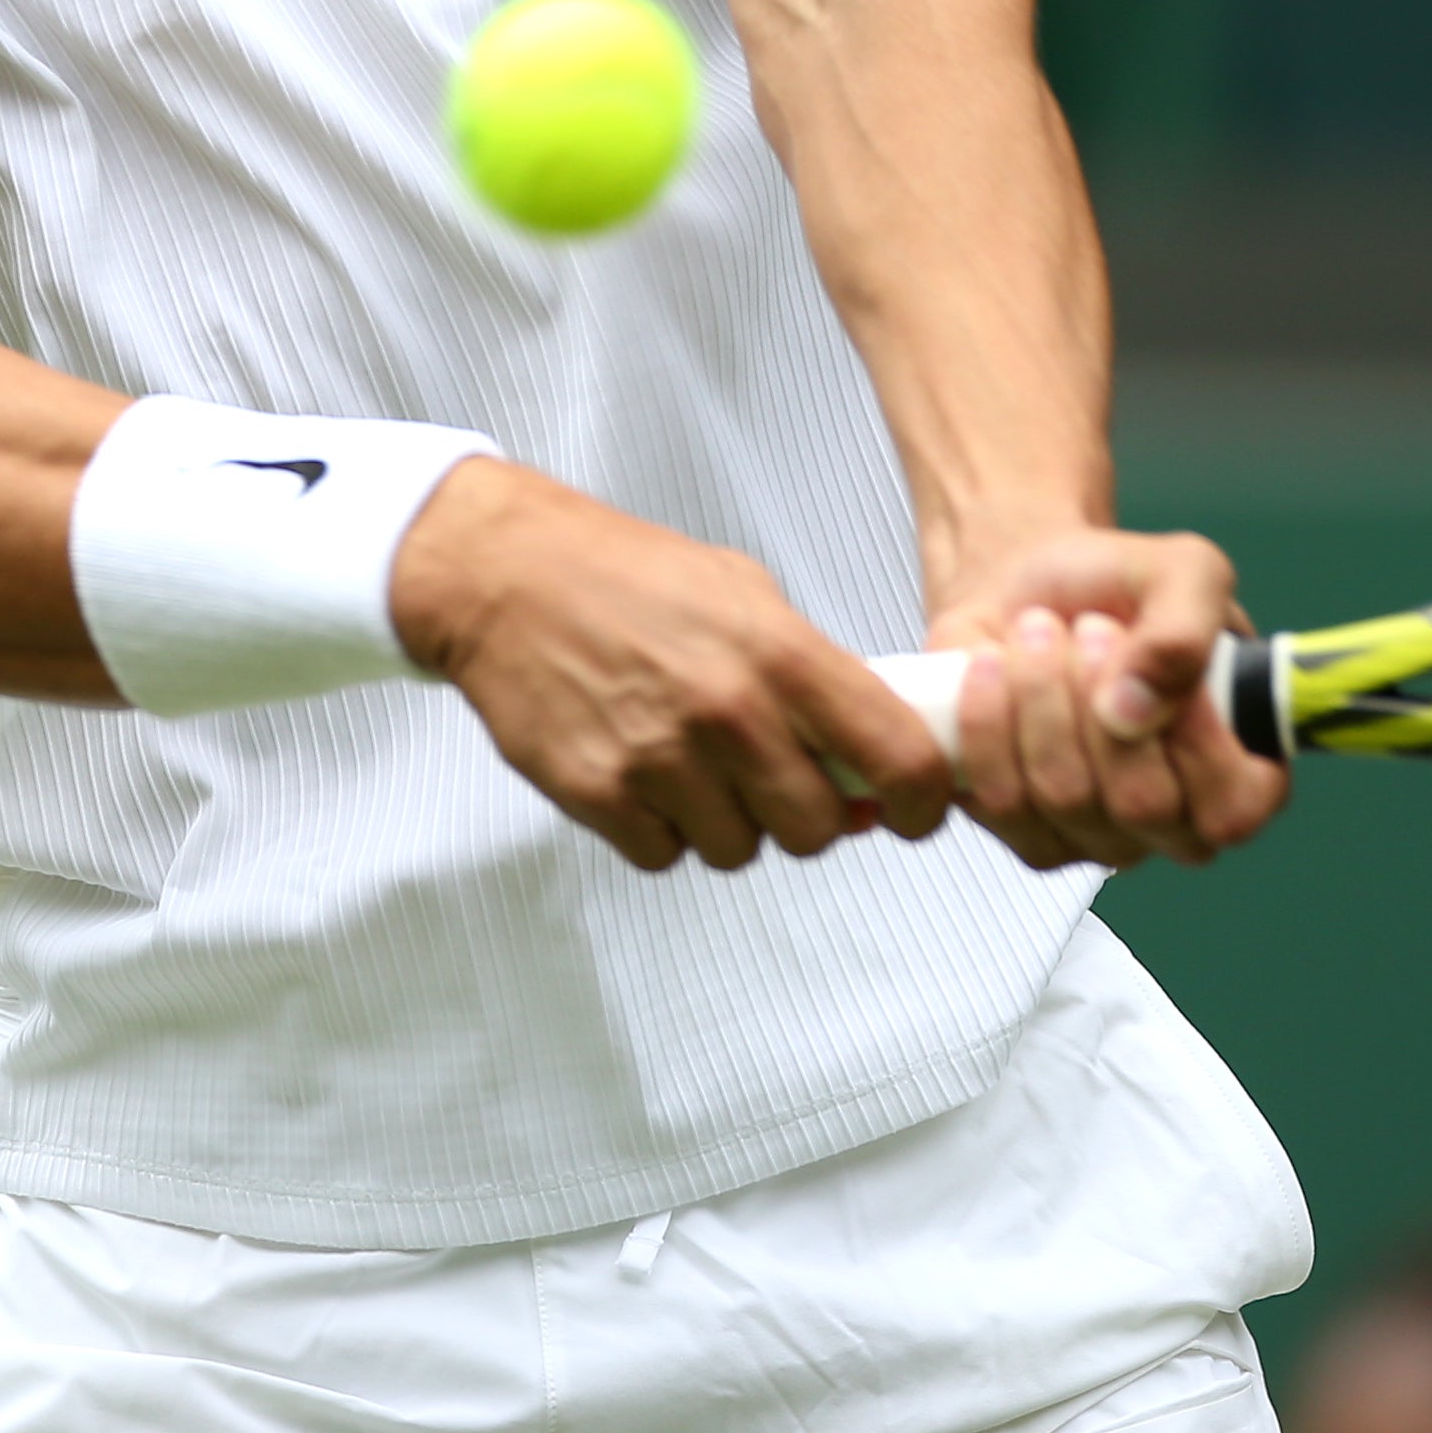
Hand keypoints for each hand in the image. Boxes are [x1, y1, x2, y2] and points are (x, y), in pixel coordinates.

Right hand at [391, 458, 957, 871]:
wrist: (507, 576)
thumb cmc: (626, 576)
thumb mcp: (745, 592)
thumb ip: (813, 673)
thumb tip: (867, 762)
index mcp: (780, 654)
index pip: (897, 757)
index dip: (924, 801)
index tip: (916, 812)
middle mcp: (728, 712)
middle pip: (817, 830)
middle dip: (805, 814)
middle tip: (775, 778)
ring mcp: (661, 760)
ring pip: (739, 851)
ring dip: (728, 823)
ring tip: (694, 764)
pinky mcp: (599, 795)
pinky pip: (665, 855)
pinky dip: (661, 830)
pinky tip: (644, 774)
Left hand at [929, 527, 1288, 870]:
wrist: (1024, 588)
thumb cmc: (1115, 589)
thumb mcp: (1183, 572)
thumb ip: (1186, 632)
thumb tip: (1138, 710)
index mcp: (1239, 771)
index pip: (1232, 807)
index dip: (1194, 741)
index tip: (1151, 660)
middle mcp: (1173, 820)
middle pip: (1139, 802)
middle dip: (1099, 695)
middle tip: (1089, 625)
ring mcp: (1096, 835)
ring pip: (1064, 794)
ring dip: (1041, 692)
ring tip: (1040, 633)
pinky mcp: (1021, 828)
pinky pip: (998, 795)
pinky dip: (987, 715)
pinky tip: (994, 667)